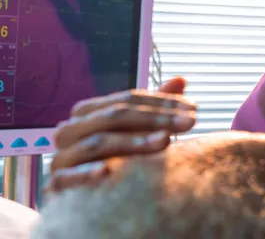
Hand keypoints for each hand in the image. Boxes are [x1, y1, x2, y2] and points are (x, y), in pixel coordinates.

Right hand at [46, 77, 196, 193]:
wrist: (80, 200)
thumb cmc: (114, 158)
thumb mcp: (136, 131)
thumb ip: (156, 107)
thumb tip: (182, 79)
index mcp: (89, 112)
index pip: (127, 99)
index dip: (162, 102)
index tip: (194, 109)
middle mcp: (71, 129)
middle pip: (114, 117)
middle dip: (155, 118)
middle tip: (189, 122)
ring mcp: (62, 156)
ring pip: (98, 143)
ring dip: (134, 141)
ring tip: (165, 140)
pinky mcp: (57, 183)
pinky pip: (68, 177)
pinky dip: (87, 174)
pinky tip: (107, 172)